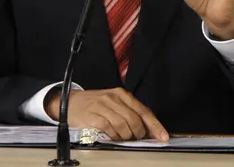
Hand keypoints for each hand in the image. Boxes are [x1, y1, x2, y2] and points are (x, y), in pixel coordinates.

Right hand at [45, 87, 168, 141]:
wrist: (70, 103)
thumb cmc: (95, 105)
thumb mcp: (113, 104)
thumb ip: (129, 113)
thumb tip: (148, 130)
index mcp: (122, 94)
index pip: (143, 110)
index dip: (155, 125)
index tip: (163, 137)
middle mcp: (113, 97)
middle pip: (135, 119)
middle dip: (139, 133)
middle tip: (136, 139)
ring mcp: (102, 105)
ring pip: (123, 124)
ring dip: (126, 136)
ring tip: (123, 138)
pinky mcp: (92, 115)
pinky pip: (109, 128)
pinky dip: (114, 136)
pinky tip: (113, 137)